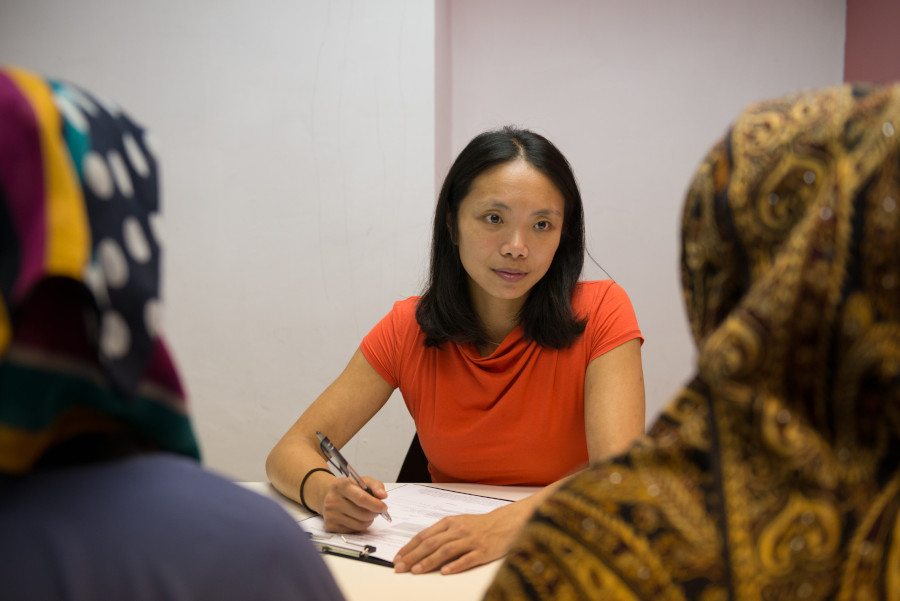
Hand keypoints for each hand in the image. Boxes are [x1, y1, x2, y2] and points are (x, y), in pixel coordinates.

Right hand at [320, 476, 388, 532]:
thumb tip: (383, 495)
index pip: (361, 498)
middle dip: (374, 514)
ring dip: (369, 521)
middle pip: (362, 514)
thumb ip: (376, 486)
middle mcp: (332, 500)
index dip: (375, 504)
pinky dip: (360, 526)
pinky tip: (358, 518)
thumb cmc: (349, 488)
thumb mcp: (362, 481)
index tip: (384, 507)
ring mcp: (330, 514)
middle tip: (377, 511)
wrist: (330, 495)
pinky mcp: (330, 525)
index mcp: (341, 486)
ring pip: (359, 525)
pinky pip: (353, 531)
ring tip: (368, 513)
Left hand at [393, 503, 523, 574]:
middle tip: (400, 567)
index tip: (398, 558)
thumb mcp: (458, 524)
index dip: (409, 547)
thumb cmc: (479, 525)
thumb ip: (441, 534)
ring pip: (446, 551)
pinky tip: (445, 572)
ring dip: (429, 561)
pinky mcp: (483, 551)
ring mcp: (471, 540)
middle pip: (432, 543)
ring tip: (416, 570)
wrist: (505, 523)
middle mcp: (458, 530)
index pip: (424, 535)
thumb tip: (419, 548)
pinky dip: (455, 565)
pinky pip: (467, 559)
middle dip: (413, 556)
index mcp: (450, 523)